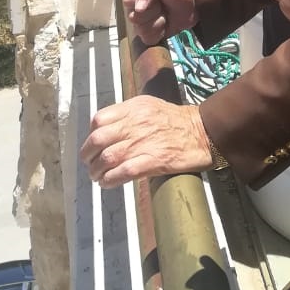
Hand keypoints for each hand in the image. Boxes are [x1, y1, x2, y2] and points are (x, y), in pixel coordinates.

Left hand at [80, 95, 211, 186]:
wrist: (202, 132)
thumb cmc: (176, 120)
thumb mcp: (150, 106)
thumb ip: (128, 114)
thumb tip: (106, 128)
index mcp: (134, 108)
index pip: (99, 120)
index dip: (91, 135)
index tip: (93, 145)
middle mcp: (135, 123)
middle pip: (98, 140)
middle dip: (88, 155)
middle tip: (89, 164)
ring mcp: (143, 143)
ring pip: (107, 158)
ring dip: (97, 171)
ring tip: (97, 176)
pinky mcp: (152, 161)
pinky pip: (122, 172)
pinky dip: (110, 180)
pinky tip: (107, 183)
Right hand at [123, 0, 195, 43]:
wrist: (193, 6)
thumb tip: (137, 8)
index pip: (128, 1)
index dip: (141, 2)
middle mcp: (135, 6)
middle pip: (134, 17)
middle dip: (152, 13)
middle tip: (162, 6)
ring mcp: (140, 21)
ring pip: (140, 29)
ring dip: (157, 23)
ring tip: (164, 15)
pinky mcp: (147, 34)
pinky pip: (147, 38)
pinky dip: (158, 33)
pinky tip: (164, 25)